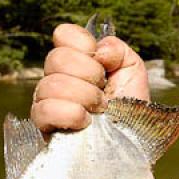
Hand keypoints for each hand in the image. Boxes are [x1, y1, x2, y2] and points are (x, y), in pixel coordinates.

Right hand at [31, 23, 149, 132]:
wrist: (133, 143)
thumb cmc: (131, 109)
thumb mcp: (133, 72)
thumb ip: (118, 49)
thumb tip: (98, 50)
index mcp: (77, 60)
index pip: (63, 34)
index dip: (84, 44)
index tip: (103, 63)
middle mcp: (58, 77)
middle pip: (57, 58)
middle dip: (90, 75)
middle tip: (105, 93)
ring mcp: (48, 101)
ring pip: (52, 84)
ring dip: (85, 97)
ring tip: (99, 110)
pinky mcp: (44, 126)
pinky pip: (45, 109)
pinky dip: (71, 114)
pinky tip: (85, 122)